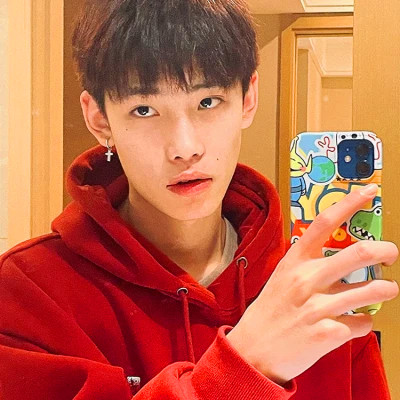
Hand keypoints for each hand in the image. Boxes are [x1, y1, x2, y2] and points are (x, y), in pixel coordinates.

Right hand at [227, 184, 398, 384]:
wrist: (254, 349)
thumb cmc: (271, 310)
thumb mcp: (283, 278)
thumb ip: (309, 265)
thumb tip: (344, 257)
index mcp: (295, 261)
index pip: (324, 223)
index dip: (349, 203)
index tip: (368, 191)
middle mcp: (307, 279)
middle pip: (359, 253)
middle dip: (386, 250)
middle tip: (391, 253)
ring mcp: (318, 306)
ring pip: (373, 290)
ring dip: (386, 289)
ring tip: (385, 289)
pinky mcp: (329, 333)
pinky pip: (363, 323)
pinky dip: (364, 322)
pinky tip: (354, 323)